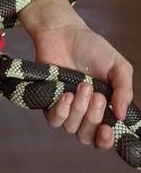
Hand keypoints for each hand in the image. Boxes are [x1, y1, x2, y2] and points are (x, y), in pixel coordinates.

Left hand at [31, 8, 133, 150]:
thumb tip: (121, 116)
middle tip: (97, 95)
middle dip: (94, 118)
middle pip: (88, 136)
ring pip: (71, 128)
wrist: (64, 32)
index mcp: (104, 108)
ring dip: (79, 110)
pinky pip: (53, 120)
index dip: (105, 141)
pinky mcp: (48, 101)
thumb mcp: (118, 66)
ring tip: (83, 86)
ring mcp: (66, 108)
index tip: (107, 129)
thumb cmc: (92, 48)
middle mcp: (84, 112)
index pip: (104, 138)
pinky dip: (61, 111)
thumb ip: (124, 91)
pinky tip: (66, 95)